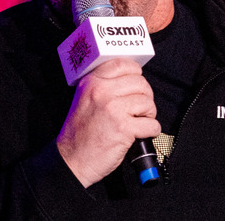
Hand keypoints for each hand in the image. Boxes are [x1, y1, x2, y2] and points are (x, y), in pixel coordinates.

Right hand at [56, 58, 160, 187]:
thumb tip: (131, 80)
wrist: (72, 160)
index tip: (137, 84)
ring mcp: (113, 109)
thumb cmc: (79, 133)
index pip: (123, 64)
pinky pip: (151, 124)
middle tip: (140, 109)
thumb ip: (103, 86)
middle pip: (140, 83)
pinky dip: (151, 130)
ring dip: (149, 114)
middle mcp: (102, 92)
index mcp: (92, 82)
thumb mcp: (84, 99)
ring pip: (148, 102)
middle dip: (146, 97)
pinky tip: (142, 134)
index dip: (136, 73)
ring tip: (139, 121)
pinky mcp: (123, 128)